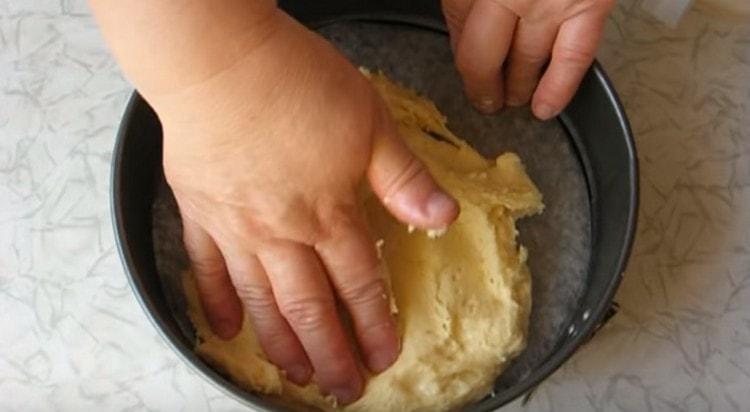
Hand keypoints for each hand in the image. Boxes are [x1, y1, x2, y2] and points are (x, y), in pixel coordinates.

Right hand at [151, 11, 457, 402]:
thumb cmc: (295, 82)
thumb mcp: (371, 123)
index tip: (383, 357)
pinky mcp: (198, 210)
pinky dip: (216, 302)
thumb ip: (404, 179)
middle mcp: (282, 233)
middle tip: (341, 390)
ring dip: (280, 342)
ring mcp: (236, 226)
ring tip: (294, 373)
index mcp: (329, 212)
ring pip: (260, 299)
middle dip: (330, 353)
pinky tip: (227, 328)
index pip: (360, 282)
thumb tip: (443, 219)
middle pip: (310, 306)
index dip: (374, 323)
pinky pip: (206, 268)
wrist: (220, 61)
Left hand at [442, 0, 614, 117]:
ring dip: (516, 88)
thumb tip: (463, 32)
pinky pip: (574, 56)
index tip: (465, 63)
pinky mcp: (590, 4)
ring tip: (511, 100)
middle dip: (481, 84)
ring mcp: (551, 2)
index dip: (459, 47)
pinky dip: (559, 87)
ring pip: (525, 61)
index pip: (456, 24)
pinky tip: (546, 107)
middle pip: (484, 56)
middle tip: (483, 99)